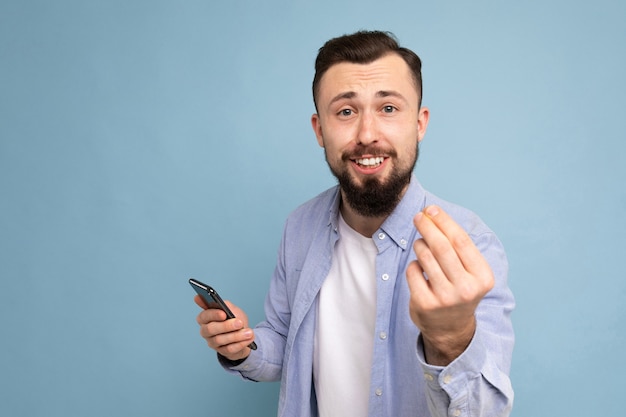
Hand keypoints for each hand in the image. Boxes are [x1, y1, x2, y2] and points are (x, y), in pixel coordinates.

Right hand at [194, 295, 254, 360]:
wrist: (242, 334)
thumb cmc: (234, 319)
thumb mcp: (231, 308)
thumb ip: (225, 305)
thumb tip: (219, 302)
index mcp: (205, 318)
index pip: (203, 316)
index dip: (213, 314)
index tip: (224, 313)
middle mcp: (205, 331)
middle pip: (211, 329)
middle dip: (226, 326)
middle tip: (239, 323)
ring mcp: (212, 342)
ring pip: (220, 340)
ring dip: (236, 336)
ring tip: (248, 332)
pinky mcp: (221, 351)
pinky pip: (229, 349)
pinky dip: (240, 343)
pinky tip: (249, 338)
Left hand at [406, 205, 494, 365]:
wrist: (451, 329)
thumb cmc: (459, 290)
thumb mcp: (470, 272)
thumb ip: (457, 247)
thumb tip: (433, 214)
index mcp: (482, 277)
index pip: (461, 241)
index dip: (444, 222)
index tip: (431, 210)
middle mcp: (466, 288)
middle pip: (441, 246)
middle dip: (427, 226)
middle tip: (418, 217)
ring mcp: (445, 298)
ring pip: (424, 257)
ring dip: (419, 245)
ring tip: (421, 246)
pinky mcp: (425, 304)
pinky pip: (413, 271)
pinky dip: (413, 265)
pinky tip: (419, 270)